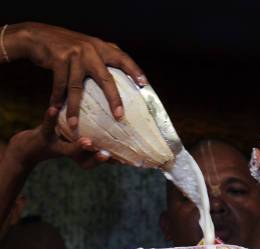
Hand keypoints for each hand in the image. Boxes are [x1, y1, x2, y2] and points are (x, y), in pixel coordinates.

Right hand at [5, 22, 146, 125]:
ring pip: (77, 88)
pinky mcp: (58, 59)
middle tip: (119, 116)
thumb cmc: (67, 48)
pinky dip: (56, 99)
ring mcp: (74, 54)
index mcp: (101, 47)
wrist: (38, 36)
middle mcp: (90, 50)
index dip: (134, 70)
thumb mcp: (88, 48)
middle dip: (113, 99)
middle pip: (106, 78)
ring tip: (75, 126)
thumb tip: (121, 79)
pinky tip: (55, 111)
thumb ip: (102, 60)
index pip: (122, 59)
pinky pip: (59, 85)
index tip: (145, 85)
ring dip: (74, 108)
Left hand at [6, 107, 110, 169]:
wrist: (29, 146)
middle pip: (85, 161)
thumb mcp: (75, 138)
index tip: (122, 161)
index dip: (109, 162)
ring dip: (79, 147)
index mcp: (80, 156)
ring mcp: (57, 146)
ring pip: (69, 150)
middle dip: (96, 160)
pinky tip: (54, 109)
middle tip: (108, 156)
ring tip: (88, 142)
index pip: (97, 161)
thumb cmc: (59, 140)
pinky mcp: (43, 135)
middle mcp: (70, 154)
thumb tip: (116, 121)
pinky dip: (50, 118)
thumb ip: (94, 134)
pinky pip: (48, 125)